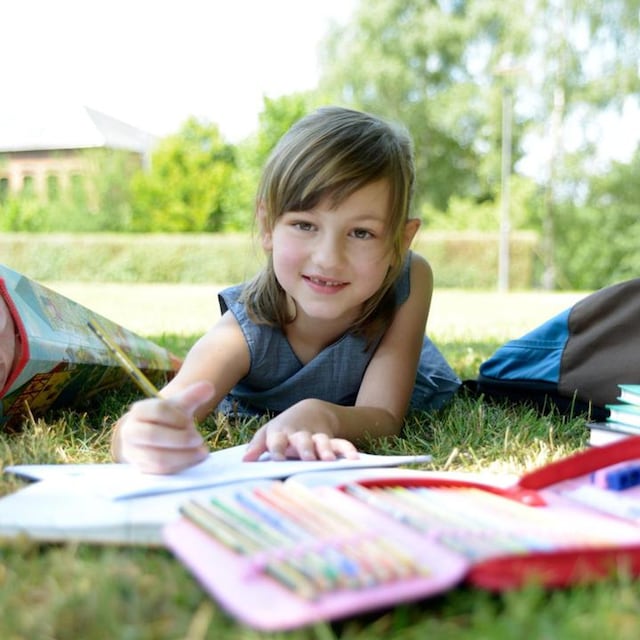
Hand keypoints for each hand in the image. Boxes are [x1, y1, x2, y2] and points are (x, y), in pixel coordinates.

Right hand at [114, 381, 213, 473]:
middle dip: (180, 439)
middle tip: (199, 439)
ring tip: (202, 452)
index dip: (178, 417)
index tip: (190, 421)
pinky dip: (180, 466)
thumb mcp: (179, 405)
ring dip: (183, 456)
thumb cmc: (167, 419)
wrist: (152, 437)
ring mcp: (134, 453)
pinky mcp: (143, 469)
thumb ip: (193, 396)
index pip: (158, 411)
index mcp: (140, 411)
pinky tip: (195, 459)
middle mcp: (131, 432)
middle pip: (152, 435)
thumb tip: (209, 387)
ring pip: (157, 458)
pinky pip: (161, 472)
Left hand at [242, 399, 358, 461]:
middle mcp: (299, 434)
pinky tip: (354, 459)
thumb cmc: (284, 428)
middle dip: (305, 448)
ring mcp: (316, 436)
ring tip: (329, 460)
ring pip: (322, 442)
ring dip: (325, 449)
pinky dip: (348, 450)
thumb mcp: (268, 433)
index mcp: (281, 433)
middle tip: (307, 457)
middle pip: (301, 439)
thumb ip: (256, 446)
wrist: (310, 411)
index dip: (276, 448)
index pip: (276, 440)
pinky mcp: (331, 439)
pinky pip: (341, 444)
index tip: (277, 458)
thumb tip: (244, 461)